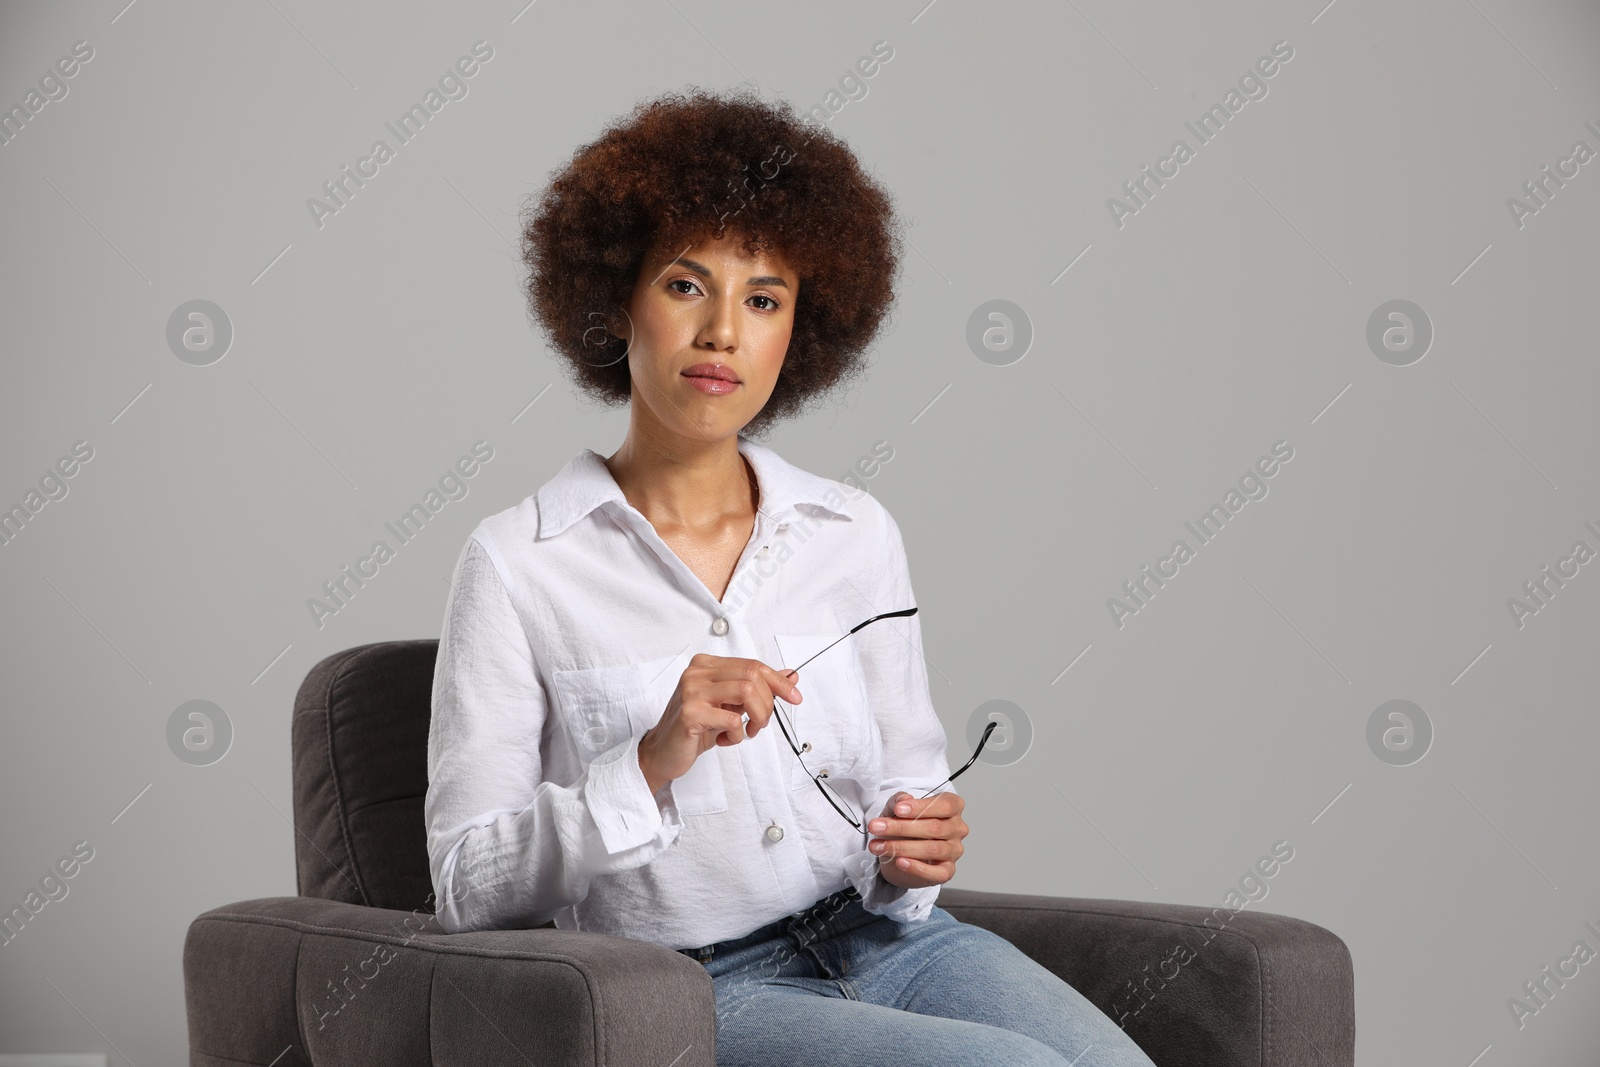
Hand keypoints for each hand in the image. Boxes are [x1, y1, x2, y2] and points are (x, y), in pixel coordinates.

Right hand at [637, 654, 801, 793]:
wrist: (663, 752)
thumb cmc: (696, 728)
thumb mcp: (729, 705)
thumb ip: (755, 689)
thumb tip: (790, 676)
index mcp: (706, 665)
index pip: (752, 665)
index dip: (778, 681)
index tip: (795, 696)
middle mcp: (697, 672)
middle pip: (753, 675)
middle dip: (767, 703)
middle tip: (760, 723)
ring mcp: (691, 691)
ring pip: (746, 692)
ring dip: (757, 717)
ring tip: (747, 731)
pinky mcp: (689, 713)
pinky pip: (731, 720)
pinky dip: (737, 735)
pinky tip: (724, 739)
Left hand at [866, 790, 966, 888]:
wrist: (902, 853)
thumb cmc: (905, 826)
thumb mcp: (897, 809)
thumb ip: (898, 801)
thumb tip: (904, 799)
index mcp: (953, 807)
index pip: (945, 805)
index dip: (921, 807)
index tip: (898, 809)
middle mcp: (957, 828)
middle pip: (934, 827)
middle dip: (901, 828)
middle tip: (876, 827)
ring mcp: (954, 850)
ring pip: (933, 849)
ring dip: (901, 847)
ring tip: (879, 846)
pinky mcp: (948, 871)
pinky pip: (936, 872)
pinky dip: (917, 868)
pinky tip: (900, 862)